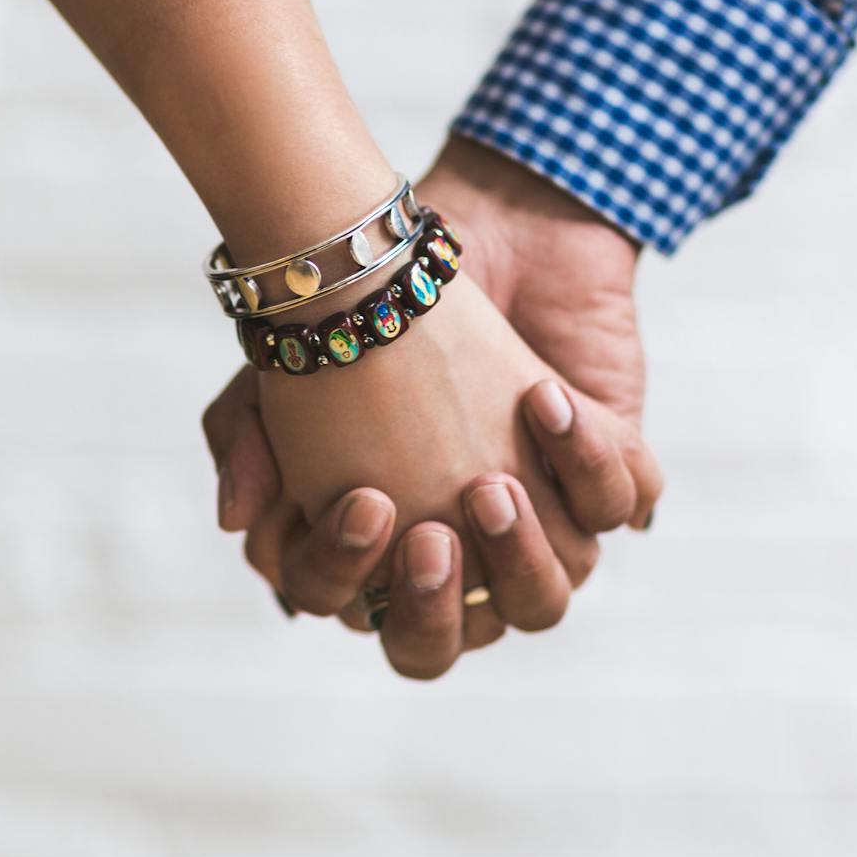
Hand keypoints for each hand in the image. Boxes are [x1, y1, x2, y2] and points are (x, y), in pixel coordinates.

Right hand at [246, 273, 607, 675]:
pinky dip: (589, 465)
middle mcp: (468, 553)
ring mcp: (544, 521)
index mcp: (387, 552)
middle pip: (456, 639)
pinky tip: (545, 402)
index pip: (369, 616)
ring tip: (492, 484)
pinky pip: (619, 506)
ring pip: (547, 598)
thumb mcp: (285, 369)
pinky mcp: (608, 470)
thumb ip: (246, 442)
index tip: (366, 503)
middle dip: (442, 605)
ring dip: (522, 555)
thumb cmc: (374, 308)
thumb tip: (236, 524)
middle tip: (433, 537)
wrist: (475, 218)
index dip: (359, 582)